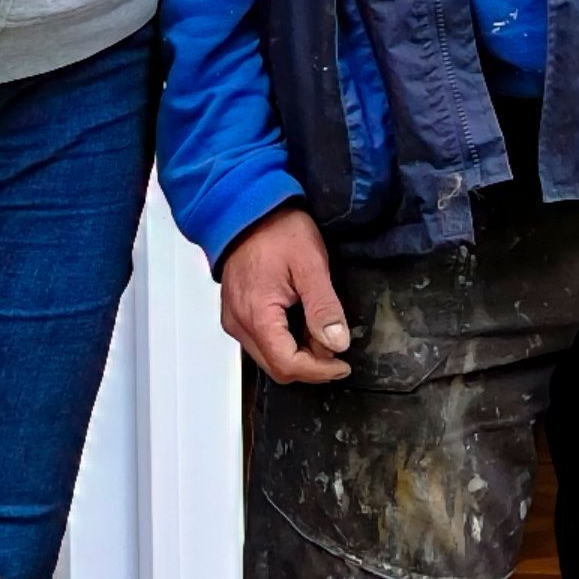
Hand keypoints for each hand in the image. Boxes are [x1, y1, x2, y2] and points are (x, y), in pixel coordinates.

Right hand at [219, 204, 354, 383]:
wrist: (248, 208)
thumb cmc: (277, 230)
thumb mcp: (310, 265)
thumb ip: (323, 308)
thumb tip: (336, 344)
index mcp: (255, 314)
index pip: (287, 364)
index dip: (319, 371)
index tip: (343, 364)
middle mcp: (238, 323)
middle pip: (277, 367)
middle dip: (311, 364)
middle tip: (335, 345)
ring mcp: (234, 320)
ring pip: (269, 357)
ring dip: (299, 352)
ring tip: (320, 328)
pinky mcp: (236, 314)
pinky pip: (262, 342)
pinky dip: (286, 341)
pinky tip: (302, 322)